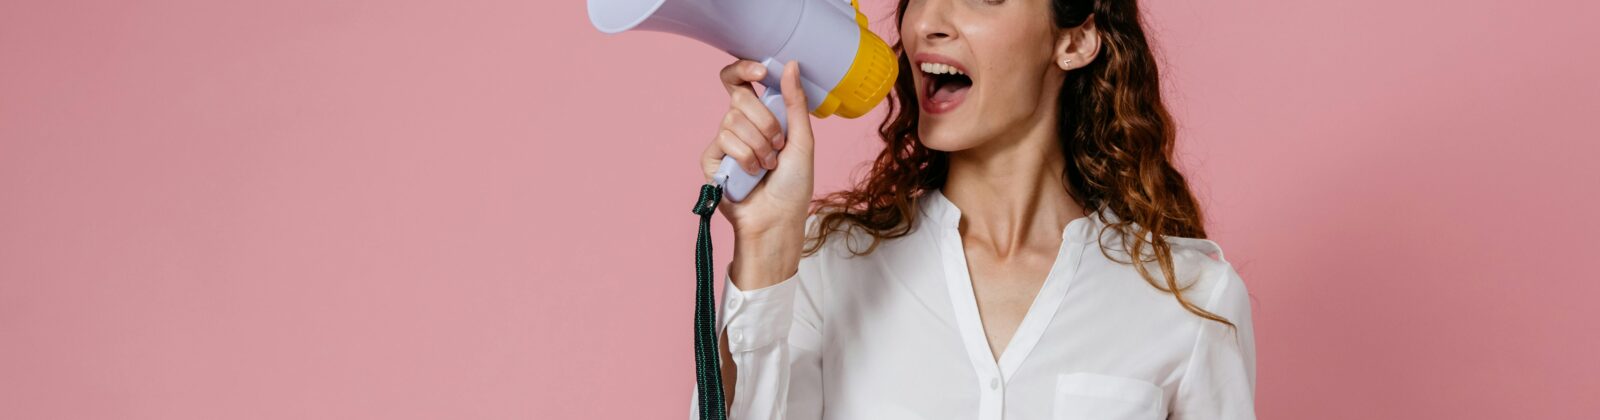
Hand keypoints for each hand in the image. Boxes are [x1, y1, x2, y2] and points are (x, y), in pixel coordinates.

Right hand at [700, 59, 814, 286]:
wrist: (778, 219)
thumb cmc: (794, 184)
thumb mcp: (802, 139)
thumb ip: (795, 102)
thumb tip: (791, 64)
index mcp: (761, 114)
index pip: (740, 80)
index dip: (744, 69)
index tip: (761, 73)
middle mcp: (740, 124)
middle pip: (739, 98)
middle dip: (765, 123)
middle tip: (778, 146)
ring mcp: (724, 141)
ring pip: (732, 121)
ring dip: (758, 146)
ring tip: (767, 166)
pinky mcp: (712, 160)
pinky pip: (723, 142)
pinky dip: (744, 158)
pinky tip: (750, 175)